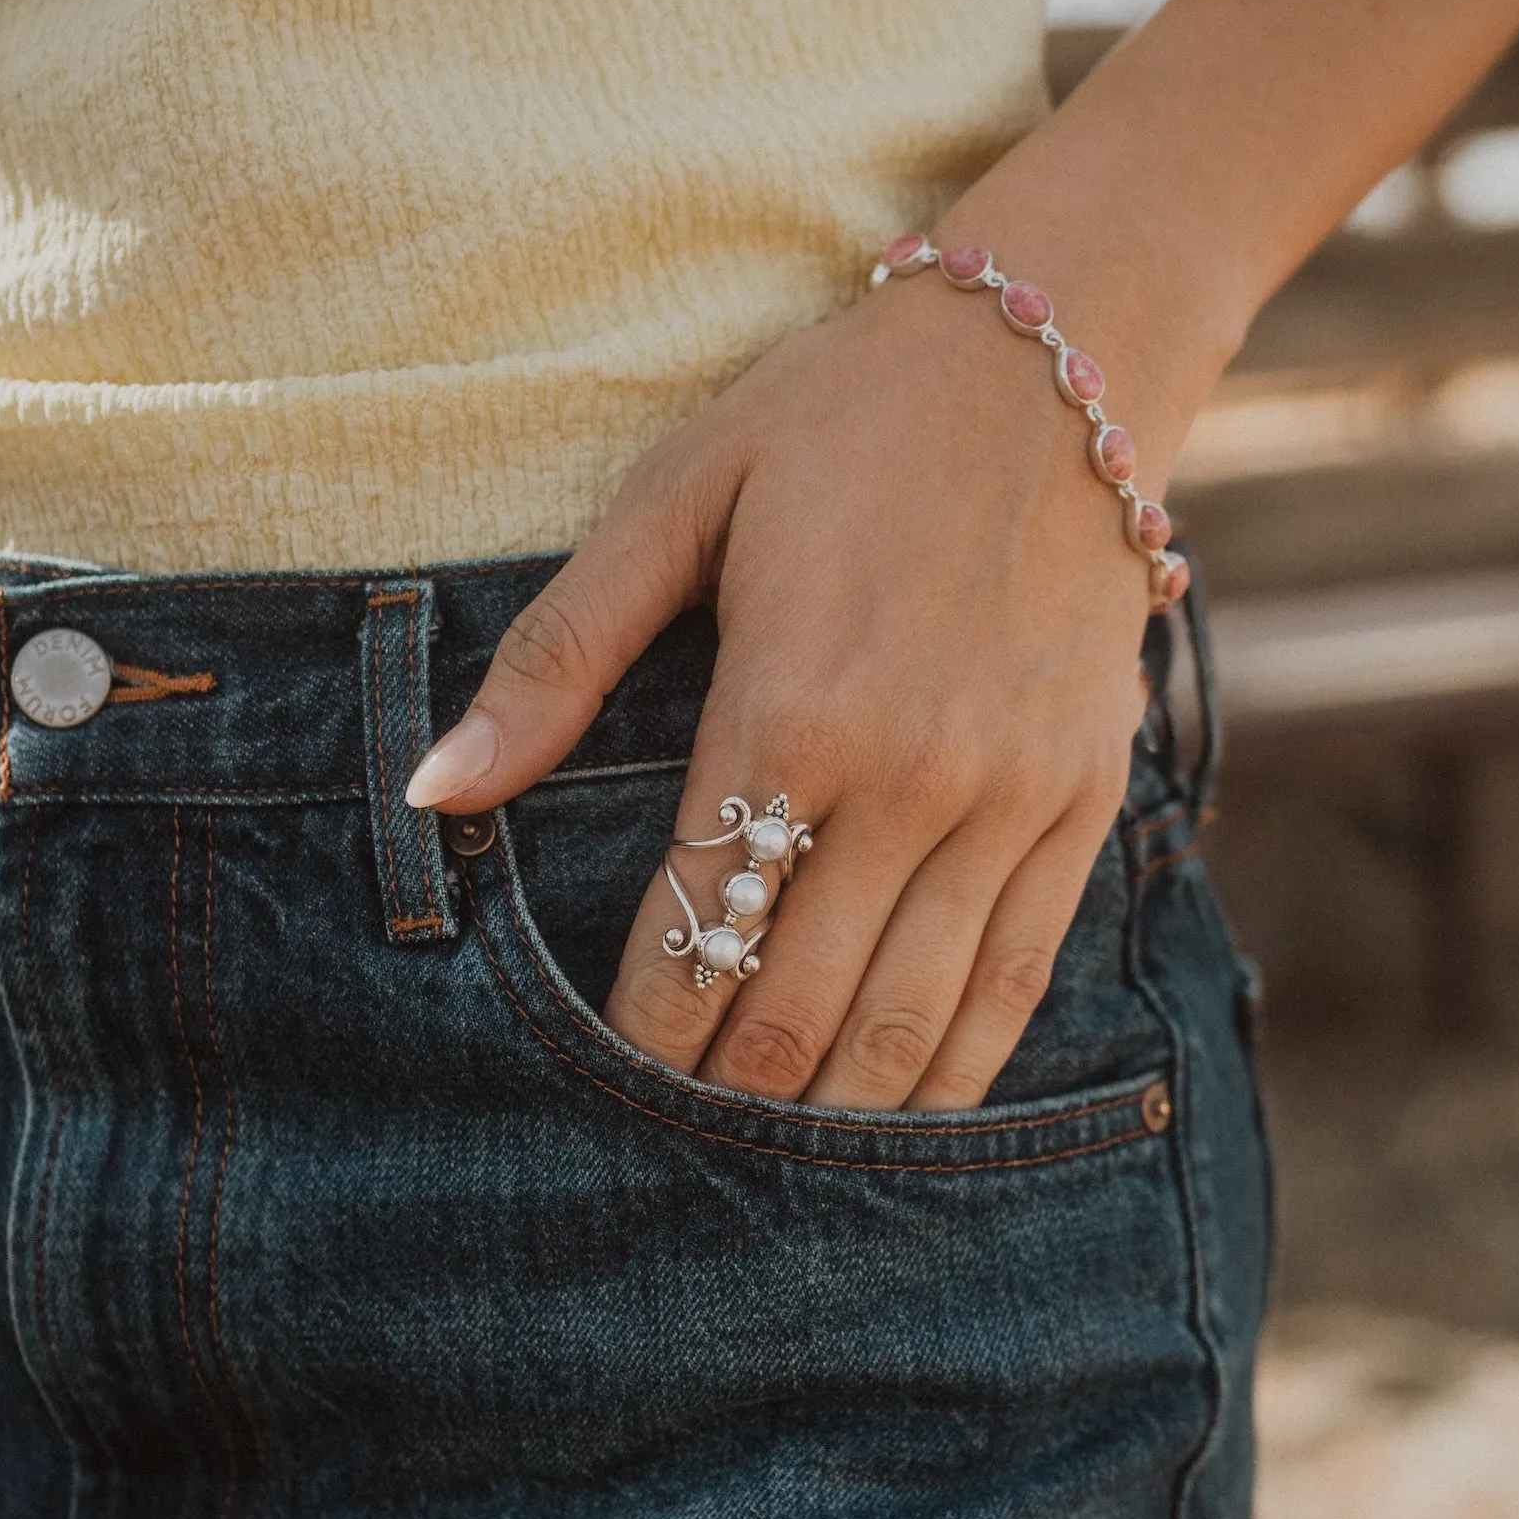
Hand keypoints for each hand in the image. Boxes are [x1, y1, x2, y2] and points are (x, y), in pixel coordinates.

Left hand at [407, 271, 1171, 1109]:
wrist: (1059, 356)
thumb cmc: (839, 419)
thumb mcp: (674, 500)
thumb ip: (557, 659)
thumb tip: (438, 791)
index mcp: (791, 710)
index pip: (693, 927)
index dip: (643, 1031)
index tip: (604, 1088)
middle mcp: (909, 778)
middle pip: (797, 1002)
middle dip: (726, 1093)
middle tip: (674, 1147)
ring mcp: (1009, 799)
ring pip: (910, 1019)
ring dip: (834, 1113)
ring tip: (772, 1162)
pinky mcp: (1081, 800)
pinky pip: (1019, 978)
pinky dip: (955, 1068)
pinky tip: (904, 1116)